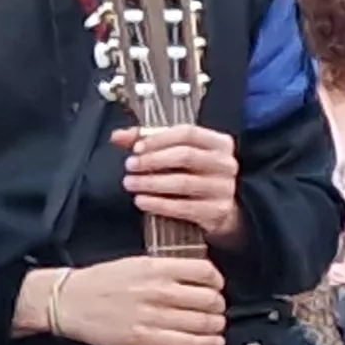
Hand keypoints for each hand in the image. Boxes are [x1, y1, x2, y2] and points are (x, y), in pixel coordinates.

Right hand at [40, 255, 228, 344]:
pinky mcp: (143, 338)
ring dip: (216, 325)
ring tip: (216, 325)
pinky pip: (185, 342)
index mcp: (156, 268)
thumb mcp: (137, 262)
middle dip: (219, 306)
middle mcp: (158, 290)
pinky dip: (206, 343)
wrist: (68, 301)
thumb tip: (200, 276)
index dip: (217, 281)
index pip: (205, 272)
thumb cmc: (101, 281)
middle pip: (210, 299)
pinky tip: (213, 341)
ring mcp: (151, 316)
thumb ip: (168, 268)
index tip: (217, 286)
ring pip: (202, 322)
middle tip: (217, 309)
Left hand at [118, 124, 243, 242]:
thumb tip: (118, 136)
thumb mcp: (178, 152)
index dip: (159, 139)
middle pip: (185, 156)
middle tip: (130, 166)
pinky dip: (158, 204)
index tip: (136, 148)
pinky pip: (183, 207)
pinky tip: (141, 201)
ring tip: (131, 183)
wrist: (221, 208)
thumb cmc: (195, 174)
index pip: (188, 133)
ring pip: (182, 182)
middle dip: (152, 160)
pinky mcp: (217, 211)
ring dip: (151, 183)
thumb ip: (147, 141)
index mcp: (219, 143)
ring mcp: (223, 188)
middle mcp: (225, 164)